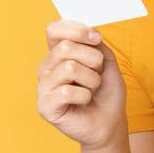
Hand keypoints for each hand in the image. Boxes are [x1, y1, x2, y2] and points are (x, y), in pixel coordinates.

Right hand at [36, 19, 126, 151]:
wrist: (110, 122)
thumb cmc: (106, 93)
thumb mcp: (106, 61)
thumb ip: (95, 44)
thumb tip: (89, 33)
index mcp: (57, 54)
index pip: (54, 29)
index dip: (76, 30)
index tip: (96, 39)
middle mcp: (46, 68)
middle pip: (65, 47)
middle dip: (92, 60)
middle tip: (97, 75)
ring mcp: (43, 87)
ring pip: (69, 68)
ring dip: (91, 80)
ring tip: (91, 90)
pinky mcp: (44, 106)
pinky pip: (66, 91)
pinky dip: (84, 96)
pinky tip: (84, 102)